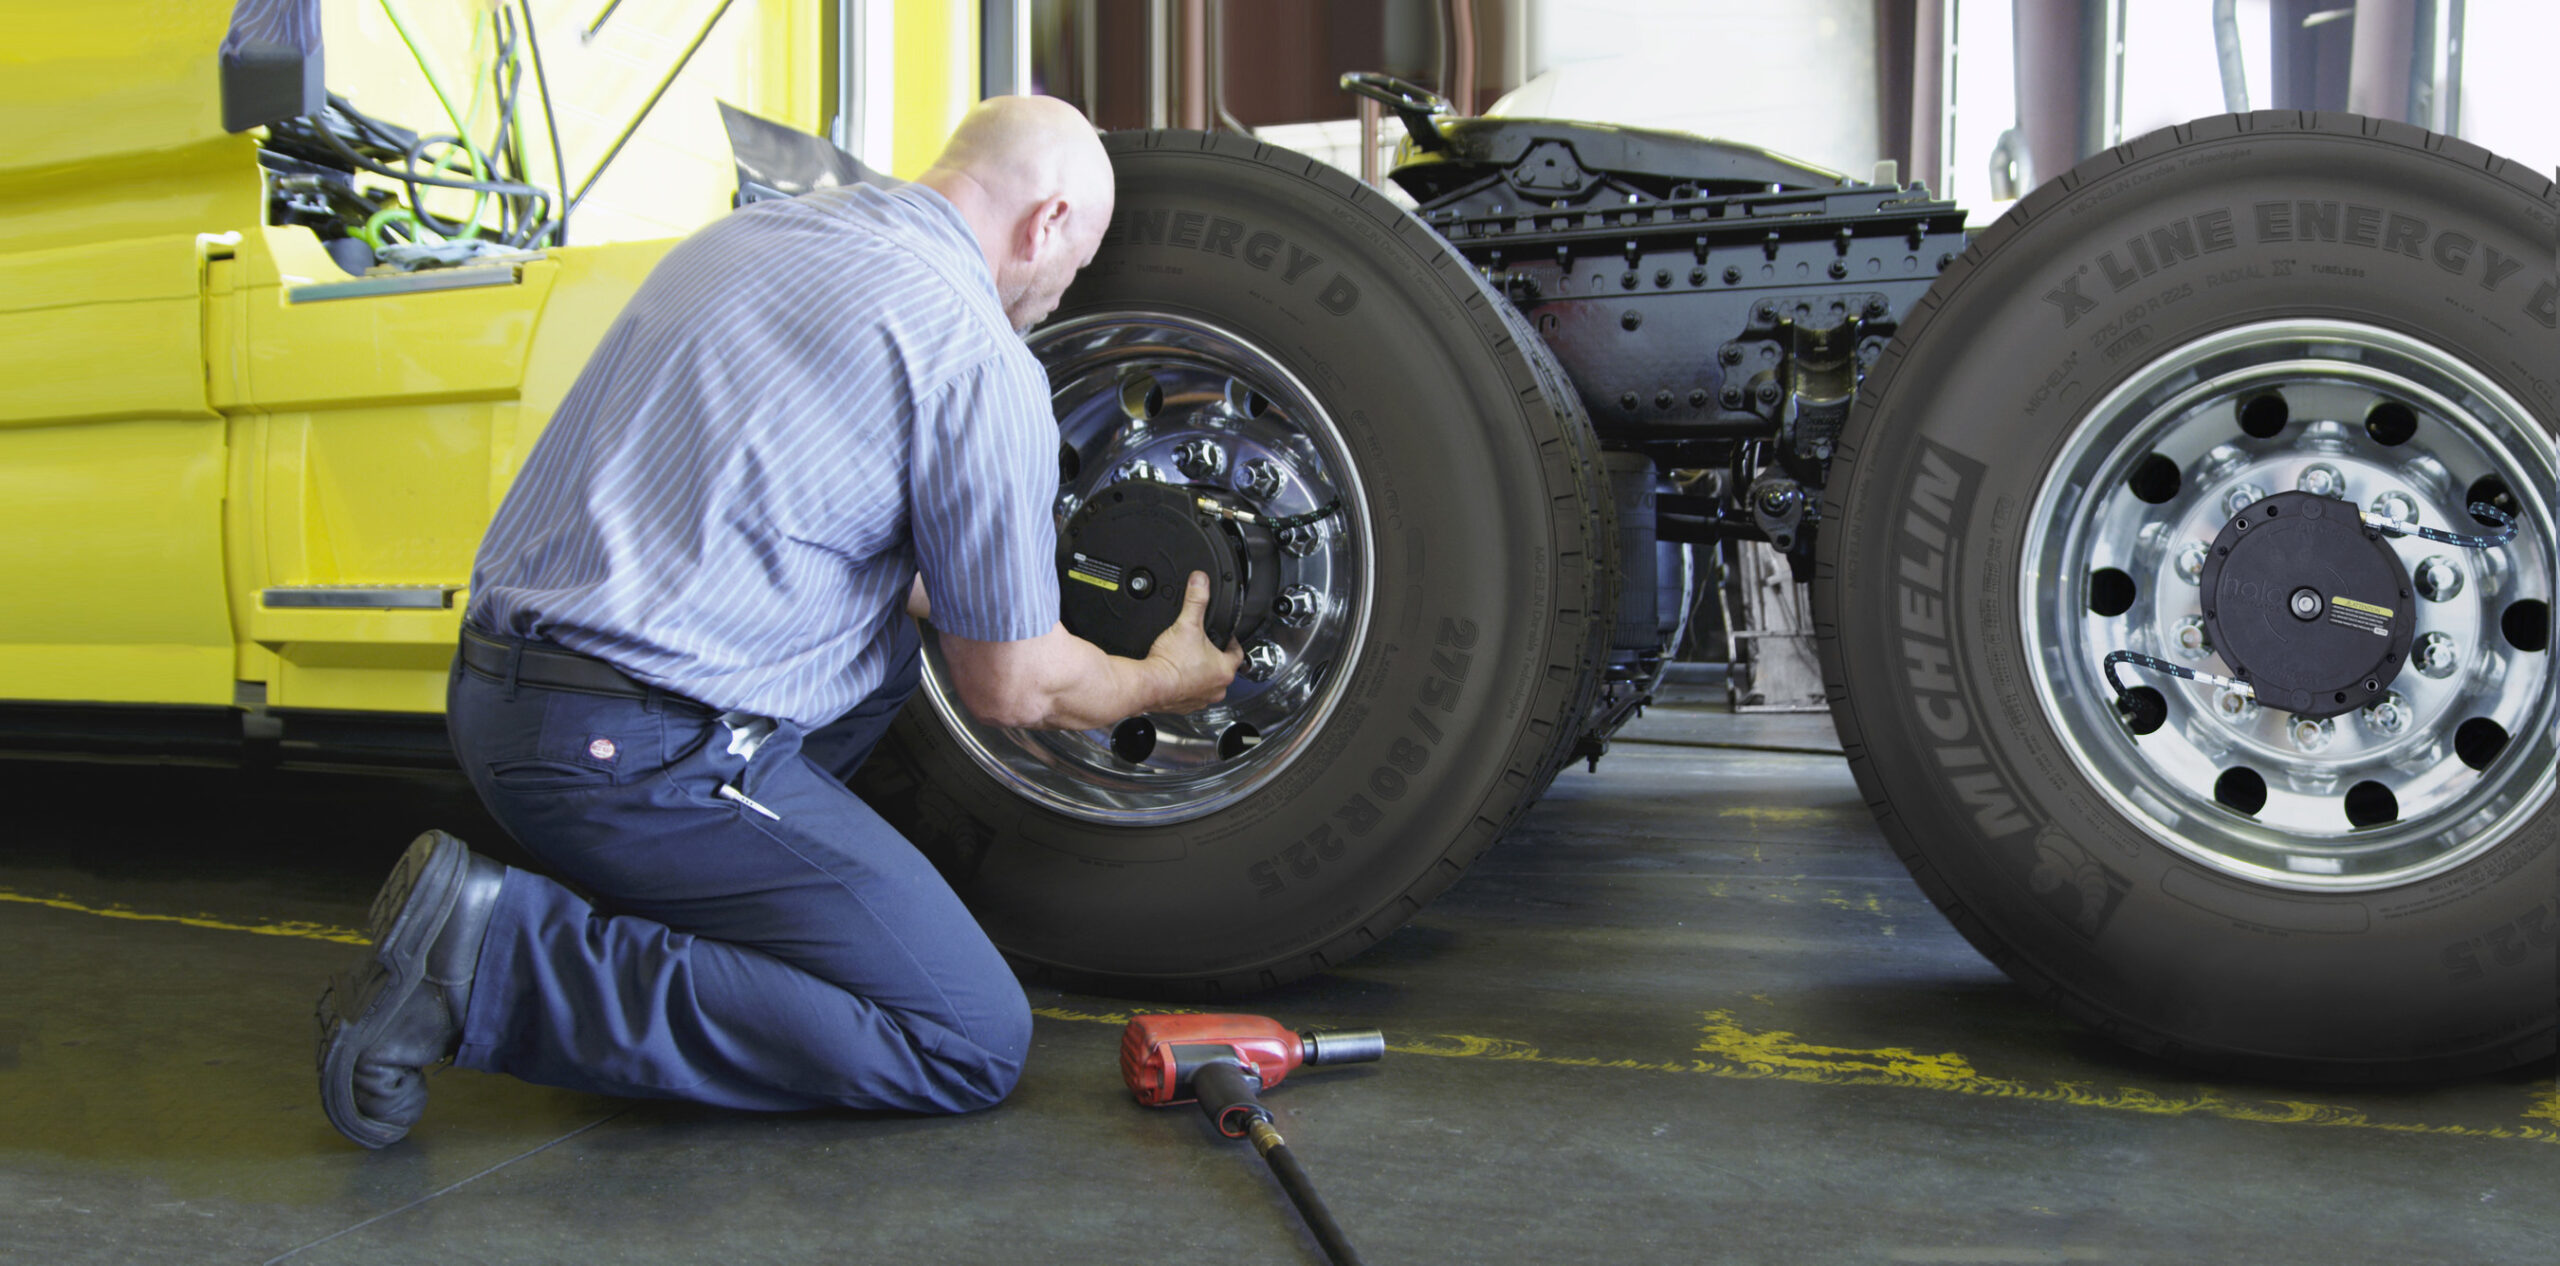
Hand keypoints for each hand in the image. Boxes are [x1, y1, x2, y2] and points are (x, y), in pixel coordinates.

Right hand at [1144, 572, 1244, 712]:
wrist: (1148, 685)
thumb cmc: (1170, 663)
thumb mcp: (1186, 624)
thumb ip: (1196, 600)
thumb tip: (1200, 581)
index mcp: (1224, 670)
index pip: (1237, 653)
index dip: (1230, 642)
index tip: (1224, 636)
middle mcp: (1217, 689)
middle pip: (1222, 670)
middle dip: (1214, 659)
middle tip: (1202, 647)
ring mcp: (1201, 700)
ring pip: (1207, 684)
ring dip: (1200, 675)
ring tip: (1188, 662)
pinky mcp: (1185, 706)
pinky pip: (1191, 695)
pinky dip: (1186, 687)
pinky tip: (1176, 676)